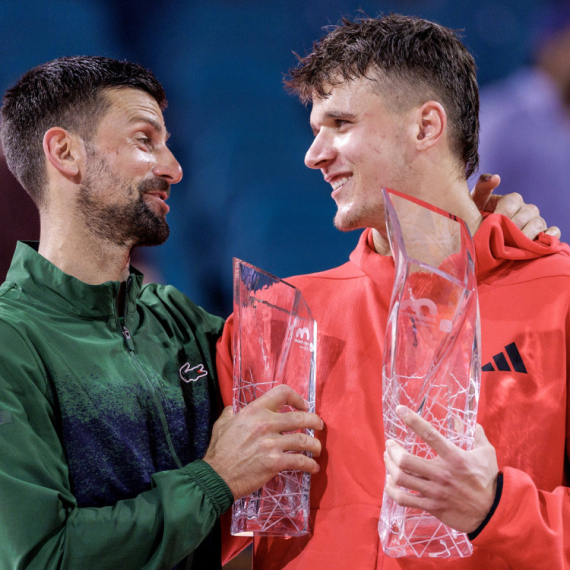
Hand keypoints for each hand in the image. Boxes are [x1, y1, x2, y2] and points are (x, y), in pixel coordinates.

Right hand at [203, 384, 322, 498]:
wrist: (216, 476)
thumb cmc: (219, 450)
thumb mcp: (222, 423)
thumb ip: (231, 413)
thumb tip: (234, 409)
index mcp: (254, 410)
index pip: (282, 393)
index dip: (296, 397)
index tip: (302, 406)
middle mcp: (265, 423)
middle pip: (301, 417)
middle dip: (315, 421)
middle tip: (319, 426)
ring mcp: (272, 443)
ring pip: (305, 440)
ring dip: (315, 445)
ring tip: (317, 449)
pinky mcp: (275, 462)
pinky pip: (300, 461)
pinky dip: (310, 465)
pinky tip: (313, 467)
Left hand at [384, 405, 498, 533]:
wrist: (493, 513)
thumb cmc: (489, 481)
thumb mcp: (487, 455)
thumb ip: (479, 437)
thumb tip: (475, 424)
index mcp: (454, 458)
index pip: (430, 434)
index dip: (413, 420)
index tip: (399, 409)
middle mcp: (442, 474)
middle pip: (406, 460)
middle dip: (393, 450)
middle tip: (390, 444)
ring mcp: (435, 492)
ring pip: (401, 478)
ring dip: (389, 466)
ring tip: (388, 459)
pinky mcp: (431, 507)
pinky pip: (403, 499)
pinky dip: (391, 489)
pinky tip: (390, 482)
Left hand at [471, 173, 560, 239]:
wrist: (480, 233)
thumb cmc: (478, 215)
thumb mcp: (477, 200)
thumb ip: (483, 186)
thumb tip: (496, 178)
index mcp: (513, 199)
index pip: (510, 205)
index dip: (500, 216)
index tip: (490, 226)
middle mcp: (527, 209)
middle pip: (525, 216)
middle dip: (511, 229)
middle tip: (500, 240)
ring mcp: (535, 221)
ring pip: (538, 224)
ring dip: (527, 235)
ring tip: (514, 245)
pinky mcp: (542, 233)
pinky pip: (552, 232)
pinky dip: (550, 236)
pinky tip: (539, 243)